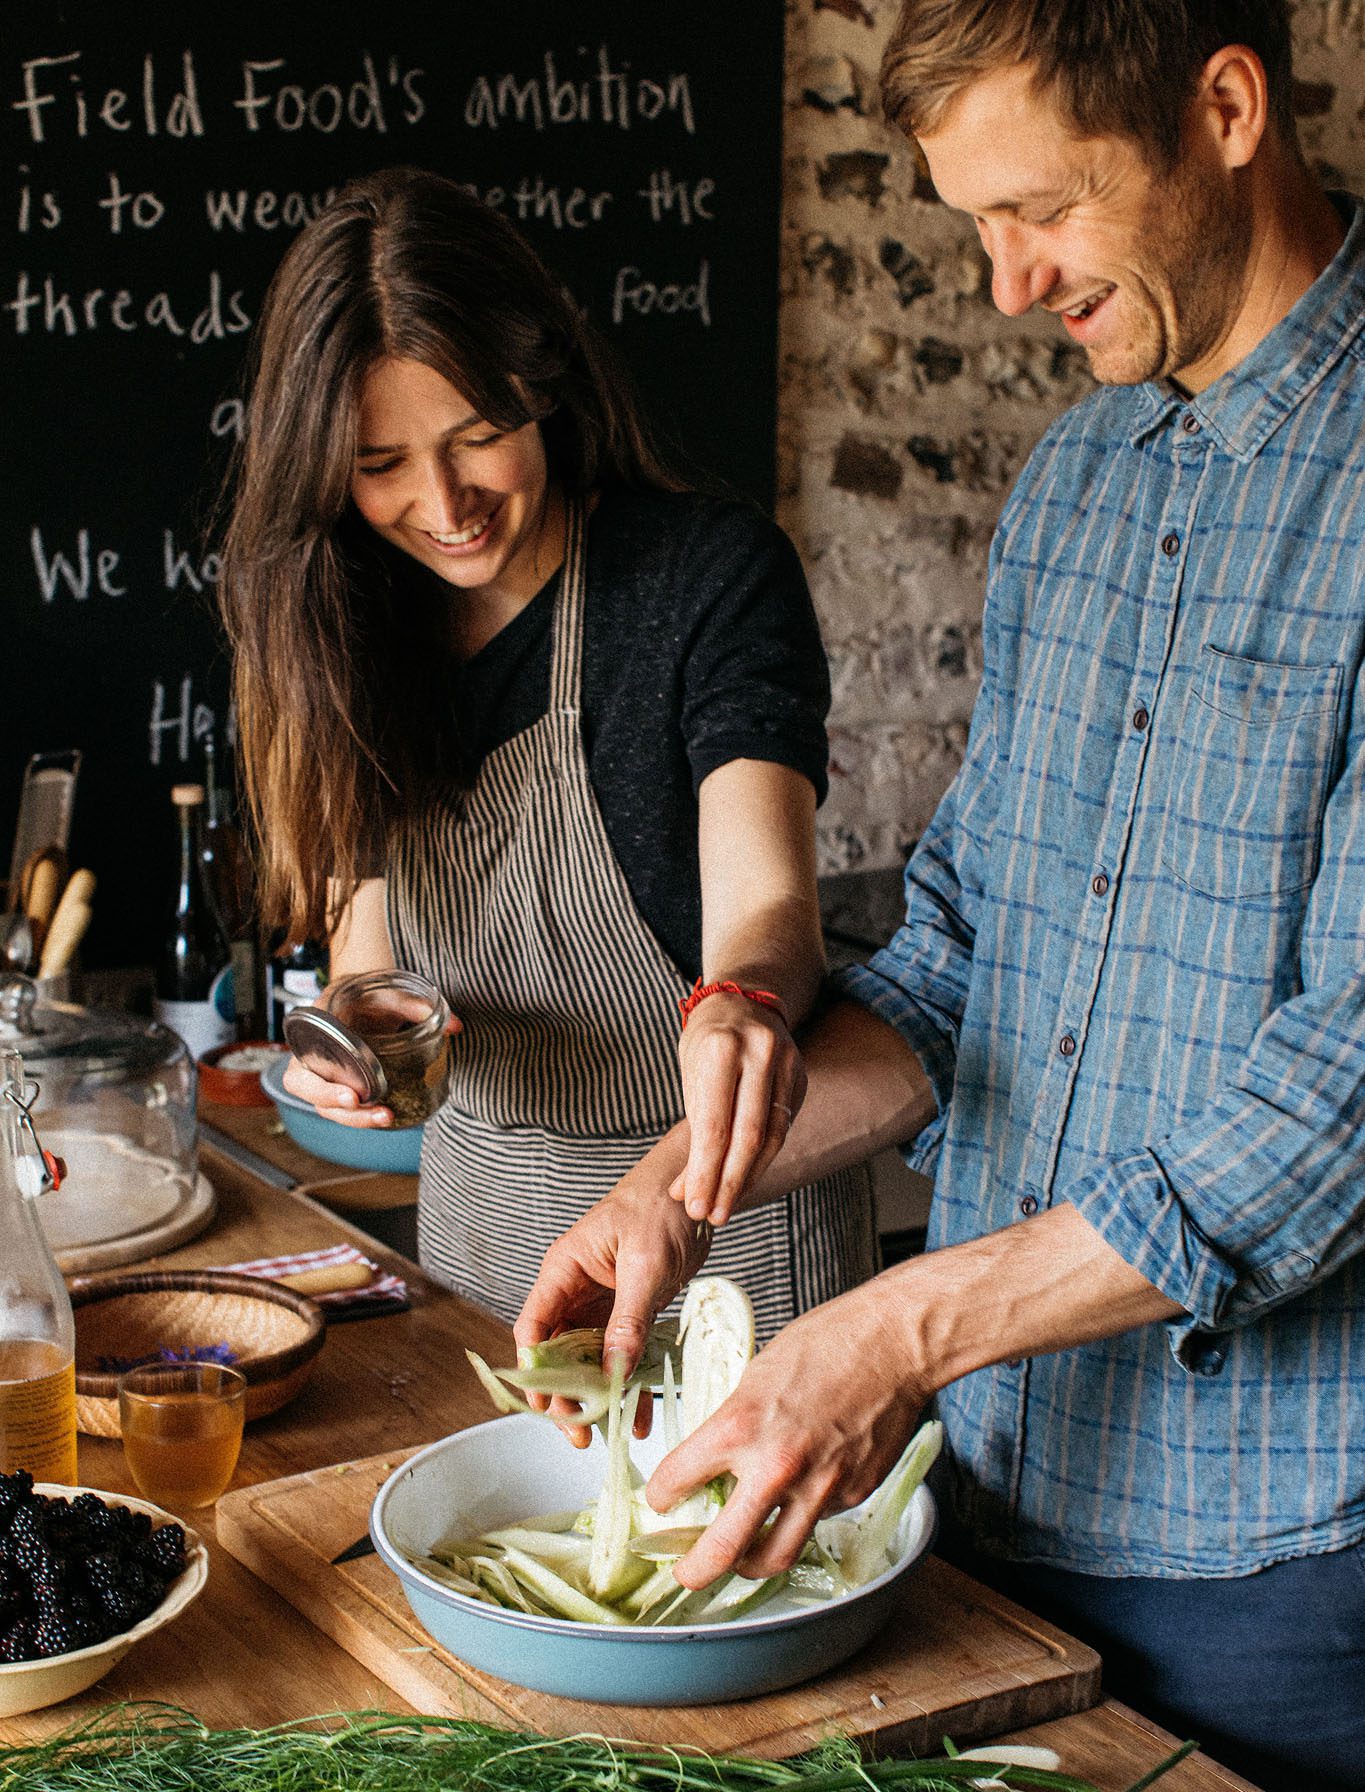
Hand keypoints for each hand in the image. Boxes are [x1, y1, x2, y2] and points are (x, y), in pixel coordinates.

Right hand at [282, 1009, 460, 1127]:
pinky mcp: (341, 1085)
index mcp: (314, 1030)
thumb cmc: (370, 995)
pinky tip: (388, 1116)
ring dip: (354, 1117)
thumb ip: (417, 1007)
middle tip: (363, 1107)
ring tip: (386, 1117)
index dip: (321, 1087)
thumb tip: (455, 1026)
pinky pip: (344, 1106)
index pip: (303, 1065)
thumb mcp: (388, 994)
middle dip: (335, 1105)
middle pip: (308, 1092)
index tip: (353, 1096)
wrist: (364, 998)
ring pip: (326, 1106)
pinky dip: (363, 1115)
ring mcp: (324, 1074)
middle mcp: (312, 1055)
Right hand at [515, 1140, 712, 1443]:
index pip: (534, 1328)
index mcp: (564, 1271)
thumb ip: (628, 1318)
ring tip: (605, 1434)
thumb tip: (612, 1371)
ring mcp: (601, 1304)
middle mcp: (575, 1291)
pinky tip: (640, 1413)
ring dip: (595, 1397)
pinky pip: (620, 1355)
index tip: (547, 1408)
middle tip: (577, 1433)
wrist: (697, 1192)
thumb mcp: (646, 1265)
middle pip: (556, 1353)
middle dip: (563, 1395)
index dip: (535, 1371)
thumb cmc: (661, 1209)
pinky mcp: (628, 1312)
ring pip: (587, 1361)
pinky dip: (628, 1384)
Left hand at [645, 1277, 927, 1587]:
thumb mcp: (757, 1374)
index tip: (660, 1501)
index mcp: (739, 1426)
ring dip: (750, 1566)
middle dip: (694, 1570)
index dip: (661, 1496)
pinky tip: (797, 1502)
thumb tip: (715, 1457)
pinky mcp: (854, 1493)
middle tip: (684, 1574)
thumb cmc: (828, 1342)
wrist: (894, 1342)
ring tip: (740, 1560)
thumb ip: (735, 1422)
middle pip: (722, 1548)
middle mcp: (775, 1466)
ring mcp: (819, 1487)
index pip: (677, 1480)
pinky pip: (817, 1523)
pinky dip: (799, 1521)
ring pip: (775, 1556)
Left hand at [670, 994, 805, 1225]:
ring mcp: (786, 1062)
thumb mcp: (689, 1073)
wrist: (745, 1000)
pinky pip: (783, 1127)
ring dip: (747, 1177)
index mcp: (719, 1050)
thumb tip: (686, 1190)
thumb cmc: (706, 1042)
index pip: (713, 1127)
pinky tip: (746, 1177)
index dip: (704, 1173)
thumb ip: (692, 1129)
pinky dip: (763, 1158)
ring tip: (726, 1205)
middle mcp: (758, 1053)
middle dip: (728, 1183)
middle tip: (712, 1216)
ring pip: (772, 1137)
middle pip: (747, 1137)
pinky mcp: (801, 1075)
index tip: (693, 1205)